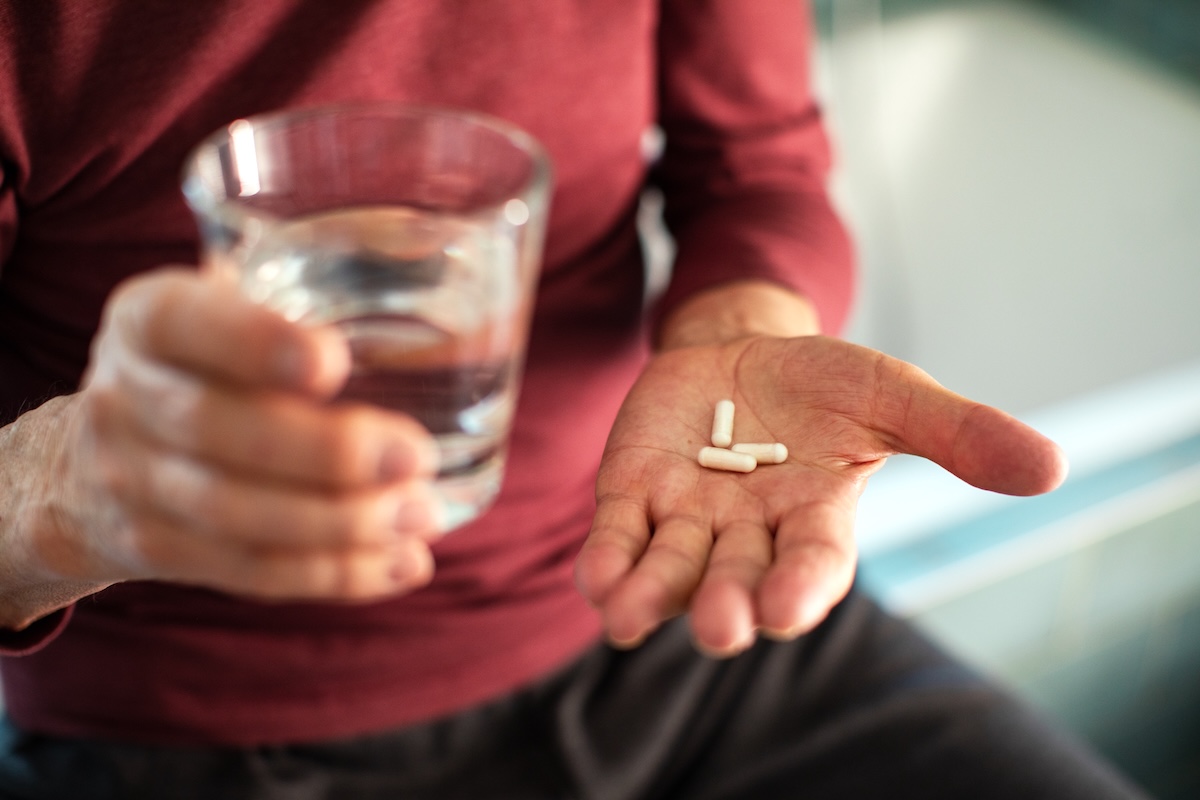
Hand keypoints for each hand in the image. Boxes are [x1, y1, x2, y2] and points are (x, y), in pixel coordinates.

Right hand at [4, 268, 441, 624]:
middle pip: (216, 432)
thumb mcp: (220, 306)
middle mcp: (125, 397)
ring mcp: (133, 483)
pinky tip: (403, 563)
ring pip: (236, 517)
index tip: (334, 362)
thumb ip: (294, 282)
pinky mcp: (158, 551)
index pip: (183, 324)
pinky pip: (250, 572)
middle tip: (416, 457)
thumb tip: (430, 245)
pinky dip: (335, 574)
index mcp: (146, 318)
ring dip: (342, 524)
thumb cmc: (202, 364)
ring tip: (422, 514)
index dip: (254, 344)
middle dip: (325, 454)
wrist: (85, 461)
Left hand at [575, 334, 1066, 655]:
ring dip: (652, 595)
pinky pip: (619, 536)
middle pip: (738, 580)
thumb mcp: (893, 395)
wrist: (744, 351)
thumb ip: (960, 434)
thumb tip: (1052, 468)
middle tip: (723, 627)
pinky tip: (593, 582)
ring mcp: (688, 517)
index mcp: (815, 519)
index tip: (790, 608)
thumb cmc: (824, 384)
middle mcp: (749, 534)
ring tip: (627, 620)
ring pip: (669, 568)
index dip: (803, 588)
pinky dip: (606, 561)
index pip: (813, 565)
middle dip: (728, 604)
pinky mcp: (634, 494)